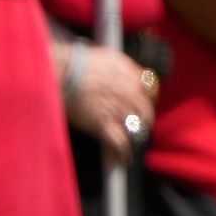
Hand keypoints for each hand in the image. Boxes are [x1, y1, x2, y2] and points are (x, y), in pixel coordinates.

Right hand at [63, 41, 158, 157]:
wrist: (64, 71)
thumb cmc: (80, 62)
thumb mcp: (110, 57)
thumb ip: (124, 68)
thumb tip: (128, 73)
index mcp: (132, 75)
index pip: (151, 89)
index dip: (147, 97)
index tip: (143, 102)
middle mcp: (131, 93)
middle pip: (146, 112)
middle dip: (143, 120)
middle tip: (138, 125)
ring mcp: (119, 110)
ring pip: (136, 129)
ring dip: (133, 136)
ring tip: (130, 142)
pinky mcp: (104, 125)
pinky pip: (120, 144)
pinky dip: (122, 153)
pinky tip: (122, 159)